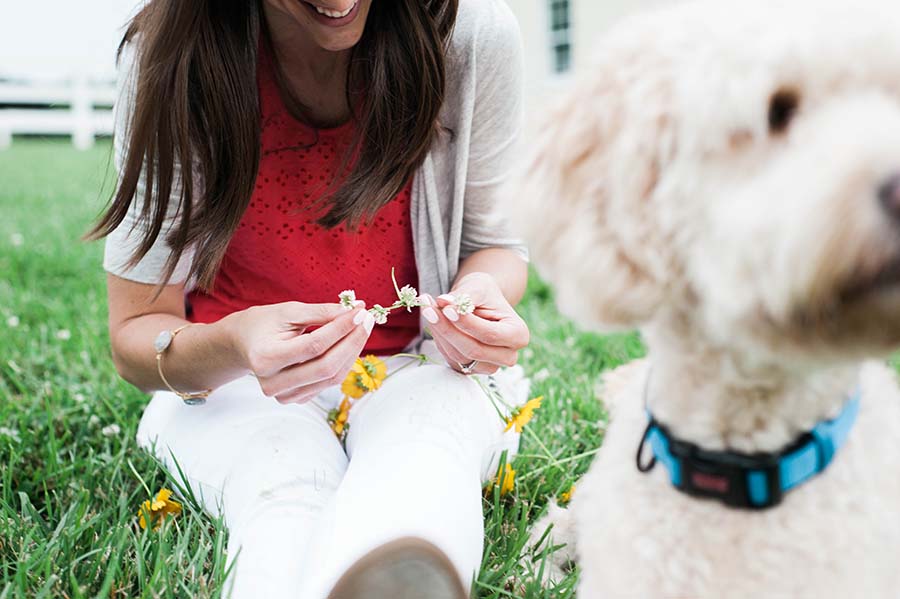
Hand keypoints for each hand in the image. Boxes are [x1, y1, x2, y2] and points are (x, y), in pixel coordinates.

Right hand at [228, 301, 374, 403]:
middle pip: (326, 367)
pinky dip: (343, 363)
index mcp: (266, 358)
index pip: (314, 346)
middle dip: (352, 341)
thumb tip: (355, 310)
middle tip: (367, 319)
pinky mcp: (295, 399)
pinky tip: (348, 344)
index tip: (359, 312)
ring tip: (361, 329)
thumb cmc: (265, 324)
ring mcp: (284, 395)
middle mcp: (273, 383)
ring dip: (352, 352)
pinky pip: (327, 383)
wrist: (243, 345)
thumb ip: (321, 312)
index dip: (341, 329)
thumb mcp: (289, 311)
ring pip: (331, 378)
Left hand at [421, 272, 529, 374]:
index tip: (445, 306)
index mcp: (518, 335)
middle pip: (473, 349)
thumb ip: (464, 295)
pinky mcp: (471, 369)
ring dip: (439, 332)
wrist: (482, 303)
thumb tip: (444, 301)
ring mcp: (488, 366)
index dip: (466, 322)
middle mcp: (507, 356)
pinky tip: (433, 321)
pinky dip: (439, 339)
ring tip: (428, 308)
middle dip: (447, 328)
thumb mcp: (479, 286)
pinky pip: (450, 358)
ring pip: (458, 355)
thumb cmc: (485, 293)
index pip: (489, 334)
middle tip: (428, 307)